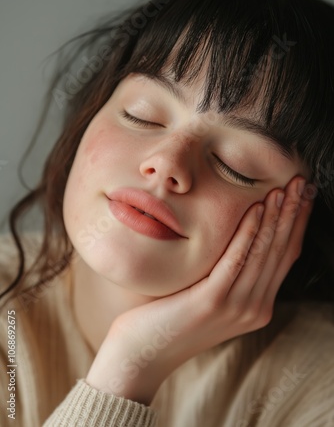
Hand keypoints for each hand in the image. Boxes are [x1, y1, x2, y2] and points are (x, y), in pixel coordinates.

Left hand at [86, 176, 313, 404]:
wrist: (142, 353)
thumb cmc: (170, 315)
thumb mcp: (210, 294)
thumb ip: (229, 273)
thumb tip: (239, 235)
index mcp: (256, 304)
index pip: (284, 257)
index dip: (296, 224)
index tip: (302, 196)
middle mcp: (254, 307)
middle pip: (280, 252)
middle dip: (293, 214)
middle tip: (301, 182)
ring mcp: (236, 307)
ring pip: (264, 253)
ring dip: (276, 217)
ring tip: (283, 189)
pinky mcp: (213, 302)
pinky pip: (236, 260)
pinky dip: (249, 232)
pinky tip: (256, 208)